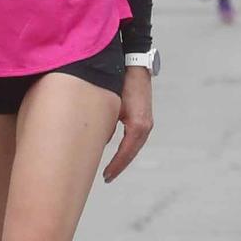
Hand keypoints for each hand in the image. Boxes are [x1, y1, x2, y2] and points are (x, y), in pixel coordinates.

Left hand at [102, 66, 152, 182]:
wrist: (133, 62)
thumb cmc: (119, 81)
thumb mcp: (108, 104)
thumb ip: (103, 123)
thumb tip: (95, 140)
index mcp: (138, 125)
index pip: (126, 153)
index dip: (115, 166)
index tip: (106, 177)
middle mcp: (145, 125)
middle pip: (131, 152)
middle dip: (119, 165)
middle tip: (107, 177)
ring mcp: (145, 120)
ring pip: (133, 145)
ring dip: (123, 157)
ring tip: (111, 169)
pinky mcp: (142, 115)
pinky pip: (134, 137)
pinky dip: (126, 146)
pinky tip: (117, 151)